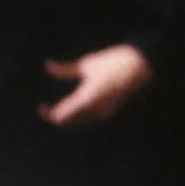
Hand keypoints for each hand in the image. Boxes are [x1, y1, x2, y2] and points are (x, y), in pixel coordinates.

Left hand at [39, 44, 154, 126]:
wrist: (143, 64)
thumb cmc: (114, 62)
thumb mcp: (87, 64)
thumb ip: (65, 70)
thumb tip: (48, 66)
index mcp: (86, 99)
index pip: (61, 116)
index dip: (49, 114)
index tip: (41, 107)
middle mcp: (95, 111)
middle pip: (71, 123)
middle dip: (59, 118)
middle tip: (47, 110)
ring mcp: (106, 112)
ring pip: (82, 121)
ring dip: (71, 117)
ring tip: (62, 107)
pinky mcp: (113, 110)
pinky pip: (93, 117)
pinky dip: (82, 114)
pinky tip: (79, 104)